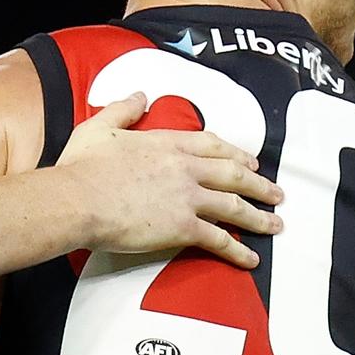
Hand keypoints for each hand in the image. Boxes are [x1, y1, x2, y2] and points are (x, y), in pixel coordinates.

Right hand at [58, 92, 282, 268]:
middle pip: (233, 174)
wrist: (77, 199)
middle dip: (259, 184)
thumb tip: (138, 94)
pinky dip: (238, 251)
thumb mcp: (100, 127)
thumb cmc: (83, 166)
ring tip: (276, 224)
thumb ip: (122, 109)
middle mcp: (185, 167)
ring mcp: (187, 197)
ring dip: (259, 216)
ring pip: (234, 206)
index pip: (212, 144)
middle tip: (277, 193)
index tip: (250, 161)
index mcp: (167, 143)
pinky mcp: (183, 227)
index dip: (235, 153)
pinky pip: (219, 239)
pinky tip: (250, 259)